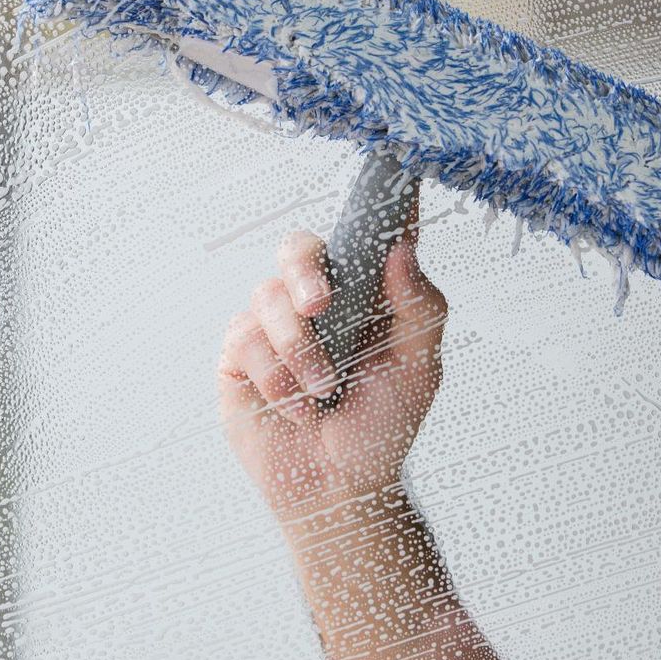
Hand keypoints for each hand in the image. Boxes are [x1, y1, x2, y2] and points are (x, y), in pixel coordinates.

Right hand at [218, 229, 446, 532]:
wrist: (338, 489)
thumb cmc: (383, 428)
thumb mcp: (419, 371)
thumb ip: (419, 310)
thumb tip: (402, 250)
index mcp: (366, 293)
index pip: (366, 235)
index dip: (375, 201)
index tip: (389, 170)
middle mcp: (318, 301)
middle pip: (298, 249)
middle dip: (305, 270)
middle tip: (319, 305)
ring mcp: (275, 326)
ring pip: (269, 299)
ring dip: (298, 352)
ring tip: (321, 393)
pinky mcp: (241, 355)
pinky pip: (245, 339)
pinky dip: (274, 376)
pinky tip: (293, 407)